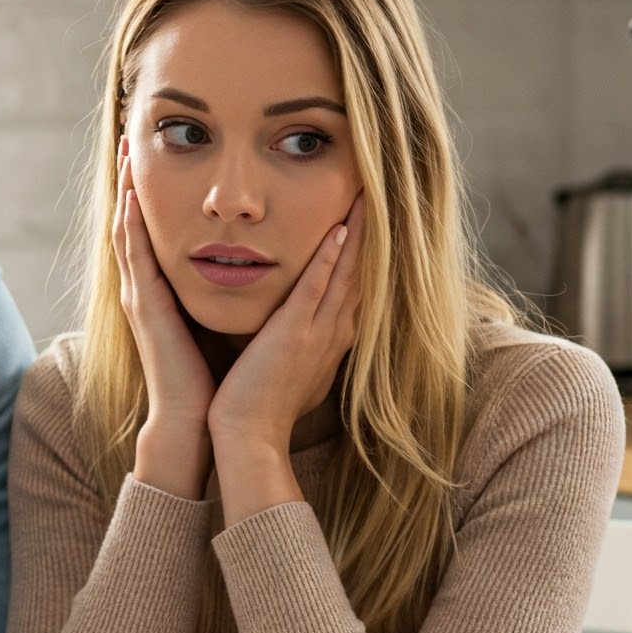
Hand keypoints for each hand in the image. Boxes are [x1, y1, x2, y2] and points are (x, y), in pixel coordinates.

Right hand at [116, 158, 214, 499]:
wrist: (199, 422)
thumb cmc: (215, 380)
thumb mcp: (223, 322)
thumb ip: (229, 293)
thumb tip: (256, 266)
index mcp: (167, 293)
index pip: (155, 232)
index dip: (153, 195)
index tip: (158, 157)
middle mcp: (148, 291)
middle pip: (135, 223)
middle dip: (131, 180)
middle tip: (130, 136)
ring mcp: (142, 299)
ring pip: (127, 232)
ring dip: (123, 190)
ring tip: (124, 151)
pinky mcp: (145, 310)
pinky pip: (134, 259)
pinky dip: (128, 226)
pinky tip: (127, 198)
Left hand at [206, 196, 363, 527]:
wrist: (248, 438)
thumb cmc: (261, 407)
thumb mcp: (289, 369)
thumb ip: (296, 344)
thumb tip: (298, 333)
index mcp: (330, 339)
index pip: (353, 284)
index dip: (366, 251)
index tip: (372, 218)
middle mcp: (333, 332)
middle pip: (361, 272)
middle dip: (373, 233)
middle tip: (383, 194)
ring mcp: (317, 333)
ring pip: (347, 273)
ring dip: (359, 233)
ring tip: (369, 196)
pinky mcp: (295, 335)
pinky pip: (317, 289)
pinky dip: (330, 259)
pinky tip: (340, 230)